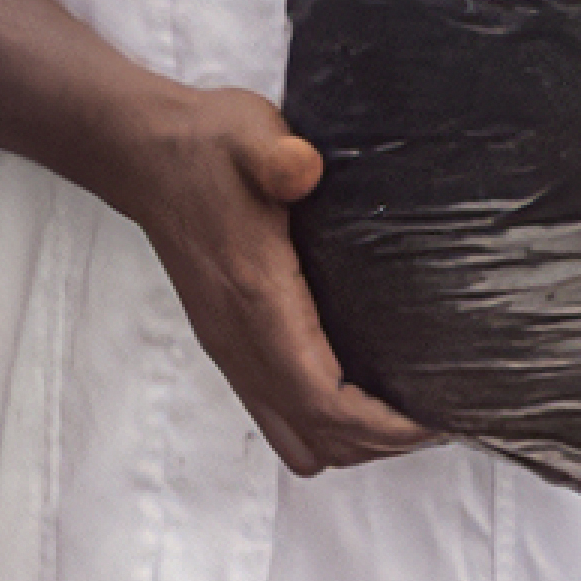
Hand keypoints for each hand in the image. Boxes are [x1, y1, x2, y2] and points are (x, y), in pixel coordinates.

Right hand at [108, 83, 431, 475]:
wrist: (143, 153)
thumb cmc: (204, 147)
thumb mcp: (250, 136)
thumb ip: (279, 155)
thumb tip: (304, 167)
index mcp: (257, 302)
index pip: (326, 405)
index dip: (386, 427)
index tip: (436, 415)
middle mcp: (240, 341)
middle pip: (320, 441)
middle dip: (382, 440)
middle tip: (433, 411)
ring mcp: (230, 349)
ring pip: (297, 444)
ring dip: (349, 441)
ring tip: (395, 408)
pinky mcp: (227, 344)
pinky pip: (278, 419)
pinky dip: (321, 424)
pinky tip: (350, 388)